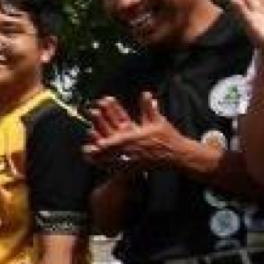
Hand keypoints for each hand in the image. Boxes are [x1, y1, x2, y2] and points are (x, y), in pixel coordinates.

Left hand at [84, 92, 199, 173]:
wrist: (177, 154)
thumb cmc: (167, 136)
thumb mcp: (157, 120)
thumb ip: (148, 108)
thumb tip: (146, 93)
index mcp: (137, 139)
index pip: (119, 142)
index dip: (107, 143)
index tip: (96, 143)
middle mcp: (135, 151)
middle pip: (113, 153)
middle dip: (99, 153)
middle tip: (86, 151)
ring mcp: (136, 161)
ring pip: (115, 162)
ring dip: (101, 161)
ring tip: (88, 159)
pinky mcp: (138, 168)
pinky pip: (121, 170)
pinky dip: (110, 168)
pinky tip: (102, 168)